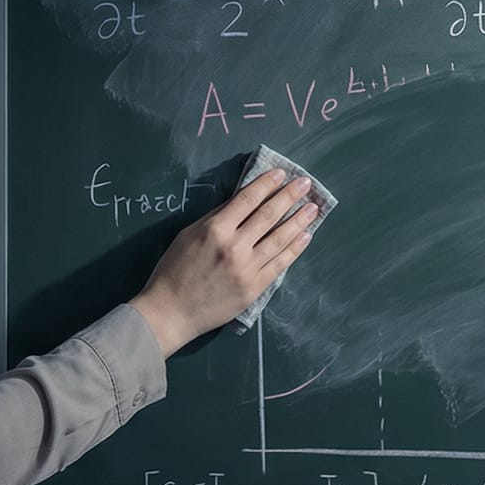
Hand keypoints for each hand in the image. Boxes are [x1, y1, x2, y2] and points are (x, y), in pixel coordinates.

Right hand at [128, 169, 317, 356]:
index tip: (281, 173)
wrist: (170, 312)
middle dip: (289, 197)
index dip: (266, 184)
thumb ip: (216, 218)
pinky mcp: (255, 287)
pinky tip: (306, 236)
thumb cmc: (174, 270)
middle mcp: (234, 246)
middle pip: (268, 216)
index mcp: (215, 230)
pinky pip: (280, 263)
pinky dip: (295, 248)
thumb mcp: (188, 235)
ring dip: (299, 221)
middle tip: (305, 184)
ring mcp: (247, 268)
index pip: (247, 200)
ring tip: (313, 208)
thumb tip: (242, 201)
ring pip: (280, 238)